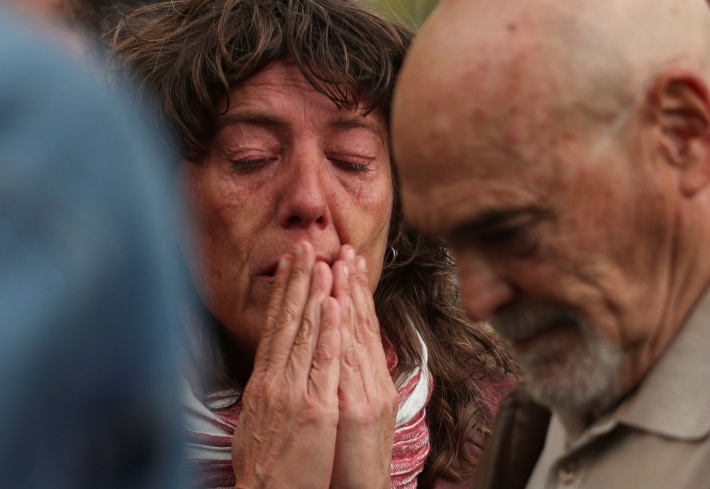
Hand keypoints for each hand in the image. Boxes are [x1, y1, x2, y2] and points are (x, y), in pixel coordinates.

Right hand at [232, 242, 342, 488]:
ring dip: (315, 294)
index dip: (284, 293)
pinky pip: (323, 363)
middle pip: (287, 321)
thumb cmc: (263, 466)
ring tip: (322, 261)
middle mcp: (274, 380)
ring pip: (306, 333)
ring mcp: (293, 392)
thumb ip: (267, 392)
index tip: (292, 265)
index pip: (275, 327)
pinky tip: (334, 305)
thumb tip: (270, 372)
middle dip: (297, 280)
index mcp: (262, 382)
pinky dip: (329, 331)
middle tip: (305, 245)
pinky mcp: (314, 409)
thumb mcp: (258, 420)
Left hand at [329, 246, 397, 488]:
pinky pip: (348, 364)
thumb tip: (338, 358)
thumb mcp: (348, 416)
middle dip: (353, 284)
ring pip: (357, 337)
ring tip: (342, 263)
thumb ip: (346, 385)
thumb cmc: (347, 463)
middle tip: (346, 247)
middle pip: (361, 325)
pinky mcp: (357, 411)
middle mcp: (370, 384)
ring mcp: (366, 395)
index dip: (352, 293)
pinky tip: (339, 308)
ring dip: (349, 297)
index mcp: (367, 383)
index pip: (358, 329)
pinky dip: (344, 334)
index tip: (344, 261)